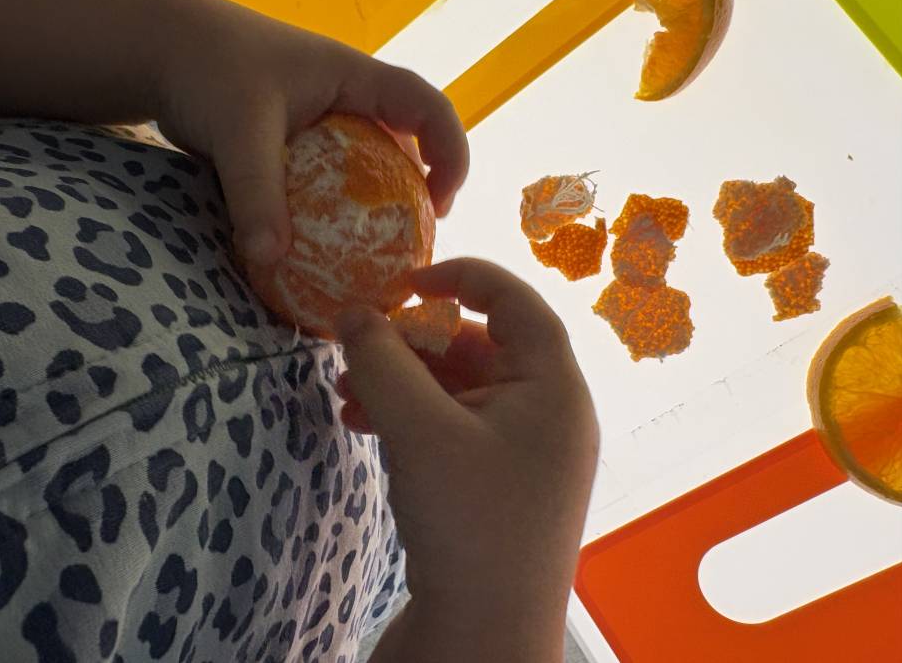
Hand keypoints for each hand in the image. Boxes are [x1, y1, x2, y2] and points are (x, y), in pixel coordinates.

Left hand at [152, 0, 468, 264]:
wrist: (156, 51)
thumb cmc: (207, 68)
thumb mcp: (238, 130)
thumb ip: (256, 195)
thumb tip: (271, 260)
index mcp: (353, 77)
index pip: (427, 106)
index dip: (450, 153)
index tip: (442, 205)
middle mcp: (345, 99)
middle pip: (406, 143)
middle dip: (418, 193)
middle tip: (411, 244)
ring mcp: (319, 123)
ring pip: (366, 165)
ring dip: (375, 206)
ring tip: (373, 253)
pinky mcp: (292, 146)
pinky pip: (327, 182)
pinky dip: (333, 213)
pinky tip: (321, 248)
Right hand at [335, 259, 598, 661]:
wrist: (484, 640)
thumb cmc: (469, 525)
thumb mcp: (419, 431)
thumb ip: (382, 361)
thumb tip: (354, 311)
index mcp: (554, 388)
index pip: (517, 302)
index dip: (463, 276)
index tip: (405, 278)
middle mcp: (548, 414)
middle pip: (481, 346)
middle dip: (414, 342)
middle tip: (359, 343)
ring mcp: (524, 453)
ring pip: (460, 390)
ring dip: (403, 382)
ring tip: (346, 391)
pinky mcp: (497, 485)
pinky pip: (454, 429)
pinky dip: (410, 419)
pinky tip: (362, 424)